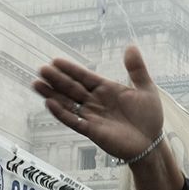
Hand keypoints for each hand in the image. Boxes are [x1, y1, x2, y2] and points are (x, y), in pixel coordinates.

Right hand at [33, 46, 163, 161]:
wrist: (151, 143)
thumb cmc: (149, 117)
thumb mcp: (146, 89)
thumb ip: (137, 69)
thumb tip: (131, 46)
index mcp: (106, 89)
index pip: (84, 76)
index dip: (70, 69)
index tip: (56, 61)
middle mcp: (95, 102)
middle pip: (71, 88)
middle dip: (57, 79)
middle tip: (42, 69)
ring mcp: (92, 116)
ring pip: (68, 103)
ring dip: (52, 94)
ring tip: (37, 85)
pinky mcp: (92, 131)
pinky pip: (73, 121)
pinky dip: (61, 113)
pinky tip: (50, 103)